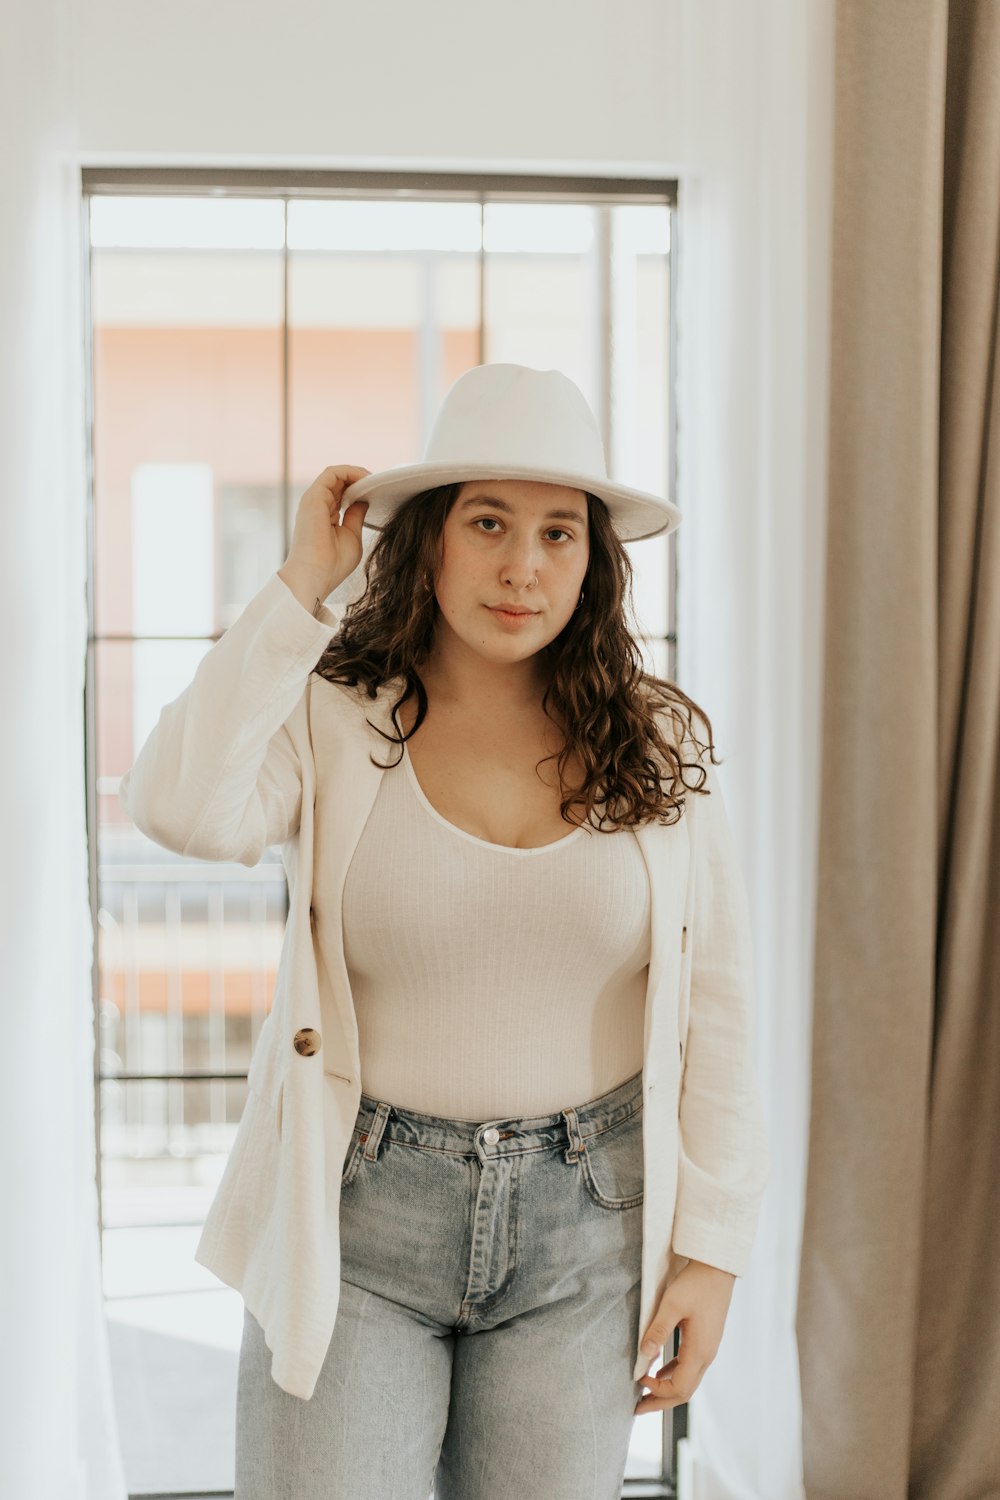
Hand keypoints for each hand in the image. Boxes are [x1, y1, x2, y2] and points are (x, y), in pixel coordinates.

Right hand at [282, 465, 371, 594]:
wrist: (314, 576)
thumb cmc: (332, 564)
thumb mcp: (352, 536)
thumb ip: (356, 516)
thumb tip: (364, 500)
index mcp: (325, 515)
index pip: (342, 493)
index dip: (360, 489)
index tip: (378, 492)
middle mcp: (318, 505)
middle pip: (340, 482)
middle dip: (361, 479)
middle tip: (380, 483)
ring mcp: (314, 499)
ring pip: (336, 474)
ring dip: (357, 473)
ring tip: (375, 480)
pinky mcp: (314, 496)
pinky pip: (333, 472)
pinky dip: (351, 471)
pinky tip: (366, 479)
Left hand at [633, 1259, 735, 1413]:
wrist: (717, 1267)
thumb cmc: (696, 1284)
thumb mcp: (672, 1305)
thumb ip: (656, 1332)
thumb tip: (642, 1357)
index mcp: (700, 1351)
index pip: (679, 1388)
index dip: (658, 1391)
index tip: (638, 1381)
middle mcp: (707, 1355)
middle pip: (685, 1391)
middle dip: (661, 1401)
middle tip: (638, 1408)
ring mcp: (708, 1348)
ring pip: (688, 1380)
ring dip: (667, 1389)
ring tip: (646, 1392)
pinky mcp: (706, 1340)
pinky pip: (690, 1366)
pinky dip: (674, 1373)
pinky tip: (660, 1370)